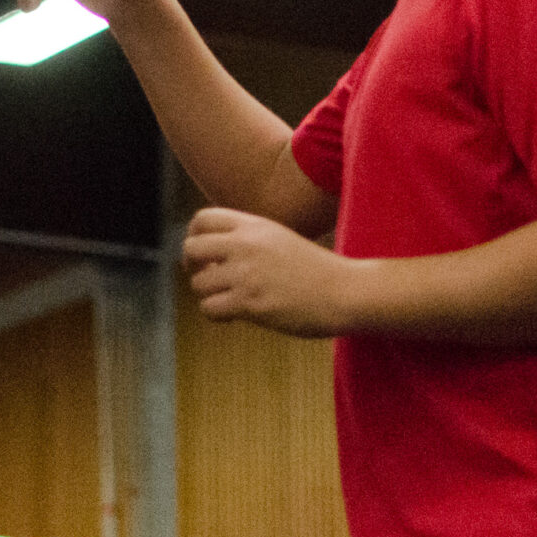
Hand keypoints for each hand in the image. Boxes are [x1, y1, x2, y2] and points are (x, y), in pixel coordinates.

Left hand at [181, 208, 351, 337]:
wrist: (345, 292)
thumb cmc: (316, 271)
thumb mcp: (279, 239)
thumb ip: (248, 239)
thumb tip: (213, 254)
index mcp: (254, 226)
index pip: (203, 219)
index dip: (194, 237)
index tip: (203, 255)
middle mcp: (246, 245)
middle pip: (191, 248)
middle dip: (193, 267)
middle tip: (208, 279)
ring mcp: (246, 274)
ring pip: (198, 284)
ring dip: (208, 295)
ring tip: (228, 301)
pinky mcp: (250, 303)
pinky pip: (209, 309)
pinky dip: (216, 315)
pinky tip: (234, 316)